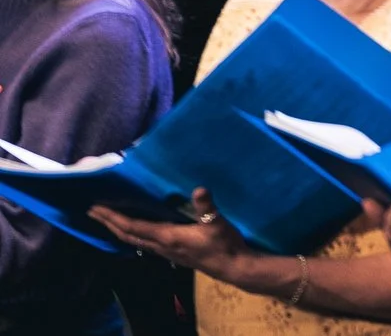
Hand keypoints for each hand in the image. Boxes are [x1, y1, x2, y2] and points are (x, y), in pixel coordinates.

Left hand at [93, 190, 251, 277]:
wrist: (232, 266)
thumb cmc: (224, 244)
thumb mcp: (217, 223)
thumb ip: (206, 207)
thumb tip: (199, 189)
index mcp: (167, 236)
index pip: (133, 226)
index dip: (113, 217)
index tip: (96, 209)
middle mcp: (161, 245)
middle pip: (128, 234)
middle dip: (109, 223)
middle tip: (92, 211)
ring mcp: (166, 251)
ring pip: (134, 240)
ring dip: (118, 229)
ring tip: (108, 220)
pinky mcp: (172, 253)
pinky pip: (144, 242)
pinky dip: (132, 234)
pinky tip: (135, 231)